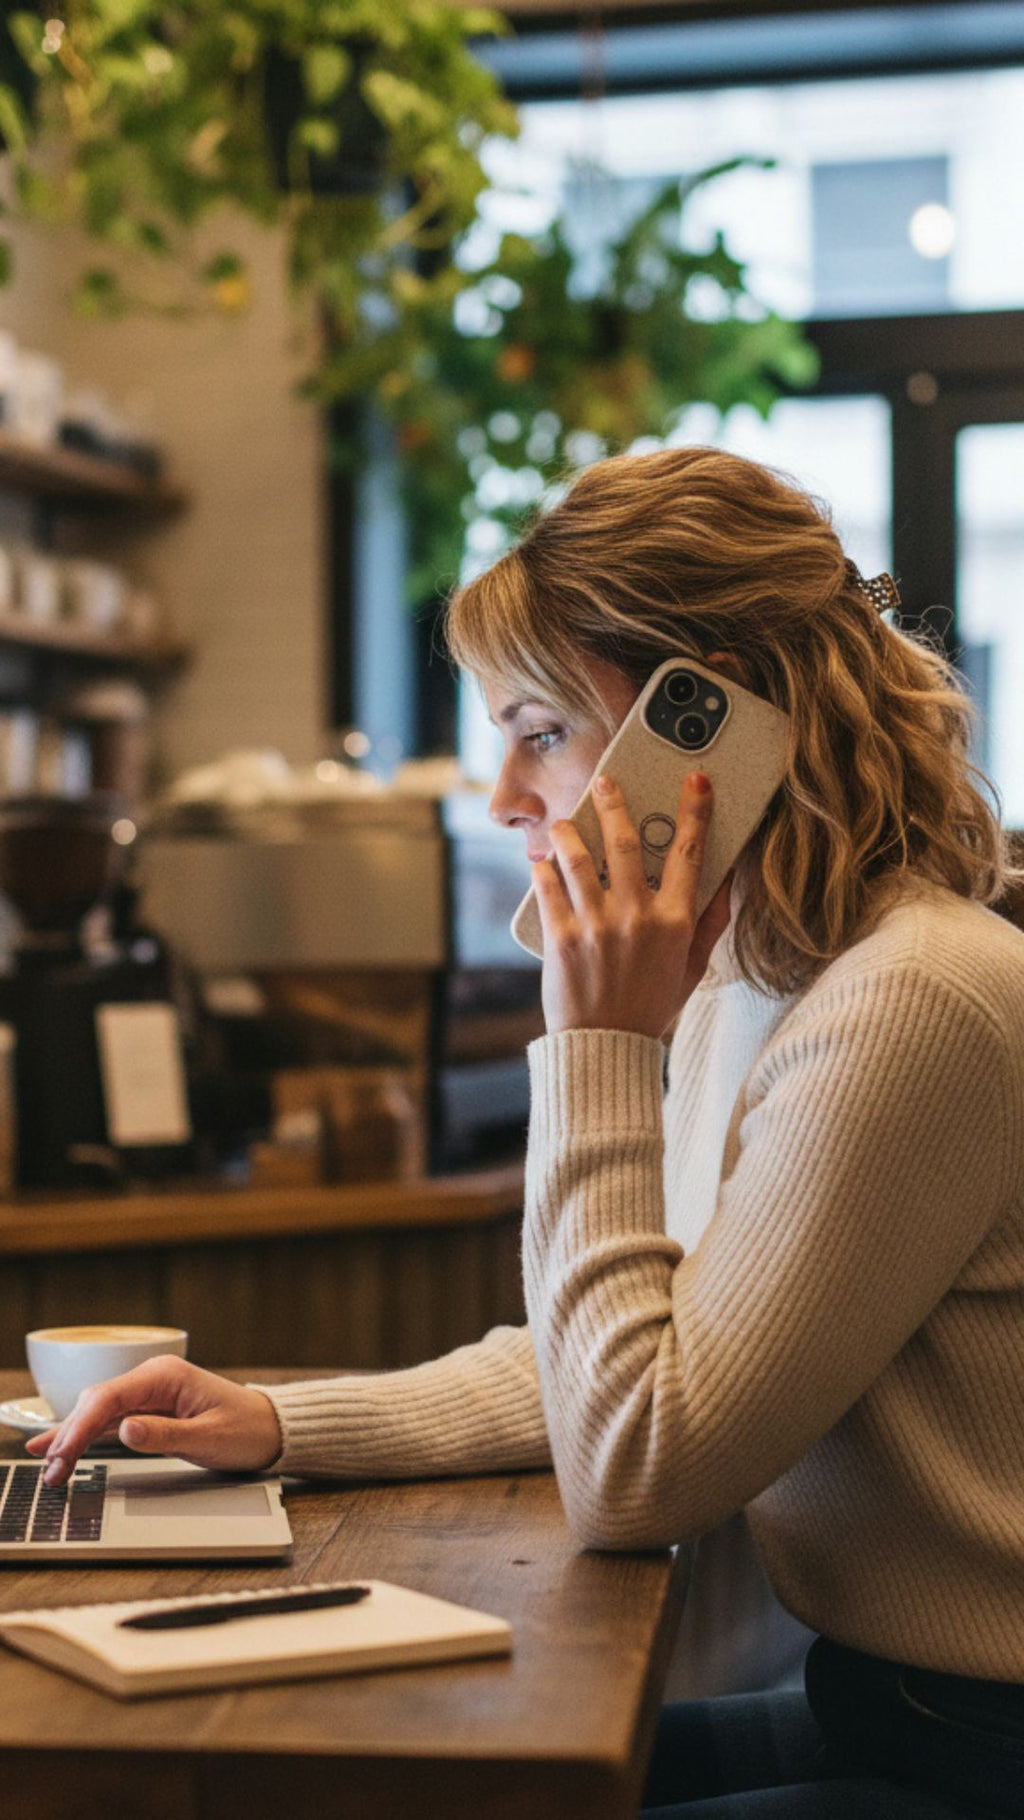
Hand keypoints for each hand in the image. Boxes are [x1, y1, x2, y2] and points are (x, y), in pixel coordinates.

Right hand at [24, 1356, 282, 1486]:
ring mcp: (150, 1395)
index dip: (80, 1426)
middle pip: (97, 1403)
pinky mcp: (151, 1412)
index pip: (109, 1397)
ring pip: (99, 1413)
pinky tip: (61, 1447)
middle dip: (70, 1435)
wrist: (271, 1430)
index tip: (62, 1453)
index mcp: (165, 1377)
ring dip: (73, 1438)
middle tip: (49, 1471)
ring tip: (46, 1465)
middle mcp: (153, 1380)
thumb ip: (164, 1434)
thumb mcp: (207, 1438)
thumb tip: (125, 1430)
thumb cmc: (246, 1430)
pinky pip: (111, 1422)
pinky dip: (87, 1437)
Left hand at [534, 771, 730, 1037]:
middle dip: (615, 804)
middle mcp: (637, 917)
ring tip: (566, 822)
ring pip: (578, 859)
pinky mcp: (562, 938)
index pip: (689, 853)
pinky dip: (542, 869)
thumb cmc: (652, 1004)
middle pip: (625, 843)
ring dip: (569, 832)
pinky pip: (548, 889)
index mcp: (675, 921)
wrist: (608, 1045)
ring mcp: (597, 925)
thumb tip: (725, 880)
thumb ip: (710, 922)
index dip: (695, 811)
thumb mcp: (693, 966)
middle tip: (606, 781)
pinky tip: (542, 860)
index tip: (695, 781)